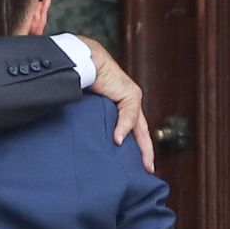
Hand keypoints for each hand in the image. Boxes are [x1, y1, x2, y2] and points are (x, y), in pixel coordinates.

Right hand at [79, 36, 154, 172]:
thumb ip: (92, 119)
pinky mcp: (129, 93)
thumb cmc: (81, 77)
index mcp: (119, 103)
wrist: (83, 59)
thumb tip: (88, 136)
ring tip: (144, 163)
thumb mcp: (88, 105)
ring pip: (140, 127)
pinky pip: (128, 115)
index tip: (137, 163)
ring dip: (142, 146)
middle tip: (148, 169)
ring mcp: (131, 97)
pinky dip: (123, 128)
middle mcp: (129, 100)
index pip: (131, 128)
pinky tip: (117, 140)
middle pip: (141, 131)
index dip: (134, 145)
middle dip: (146, 151)